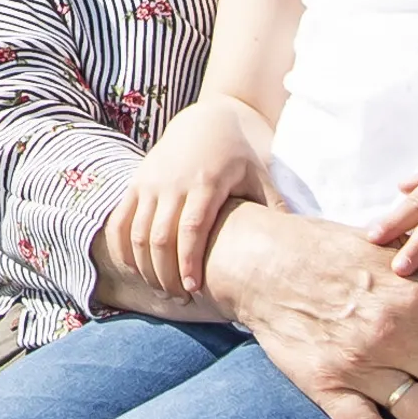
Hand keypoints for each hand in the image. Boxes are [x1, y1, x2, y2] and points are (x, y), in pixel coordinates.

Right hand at [106, 101, 274, 301]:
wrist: (208, 119)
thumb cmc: (240, 155)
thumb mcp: (261, 176)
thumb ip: (274, 209)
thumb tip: (296, 247)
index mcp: (206, 182)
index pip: (191, 229)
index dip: (188, 262)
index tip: (194, 289)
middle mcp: (173, 182)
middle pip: (160, 237)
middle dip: (166, 274)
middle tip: (180, 299)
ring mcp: (151, 182)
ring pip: (137, 233)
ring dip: (146, 267)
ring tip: (162, 290)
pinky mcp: (136, 183)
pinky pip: (120, 221)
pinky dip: (122, 248)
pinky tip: (134, 270)